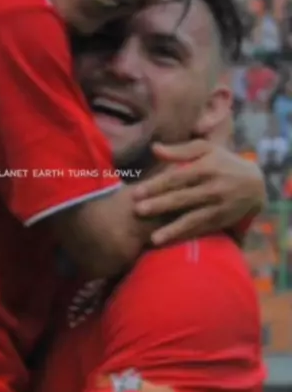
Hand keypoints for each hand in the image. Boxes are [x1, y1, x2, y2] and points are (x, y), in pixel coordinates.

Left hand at [132, 140, 265, 245]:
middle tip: (138, 211)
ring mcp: (218, 207)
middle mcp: (212, 188)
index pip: (177, 177)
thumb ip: (179, 150)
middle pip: (182, 198)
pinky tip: (169, 243)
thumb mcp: (205, 149)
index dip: (156, 185)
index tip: (136, 192)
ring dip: (172, 229)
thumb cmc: (222, 162)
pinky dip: (185, 237)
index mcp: (206, 168)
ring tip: (153, 239)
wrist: (255, 185)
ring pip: (192, 219)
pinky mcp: (221, 222)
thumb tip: (154, 148)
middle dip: (159, 205)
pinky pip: (201, 230)